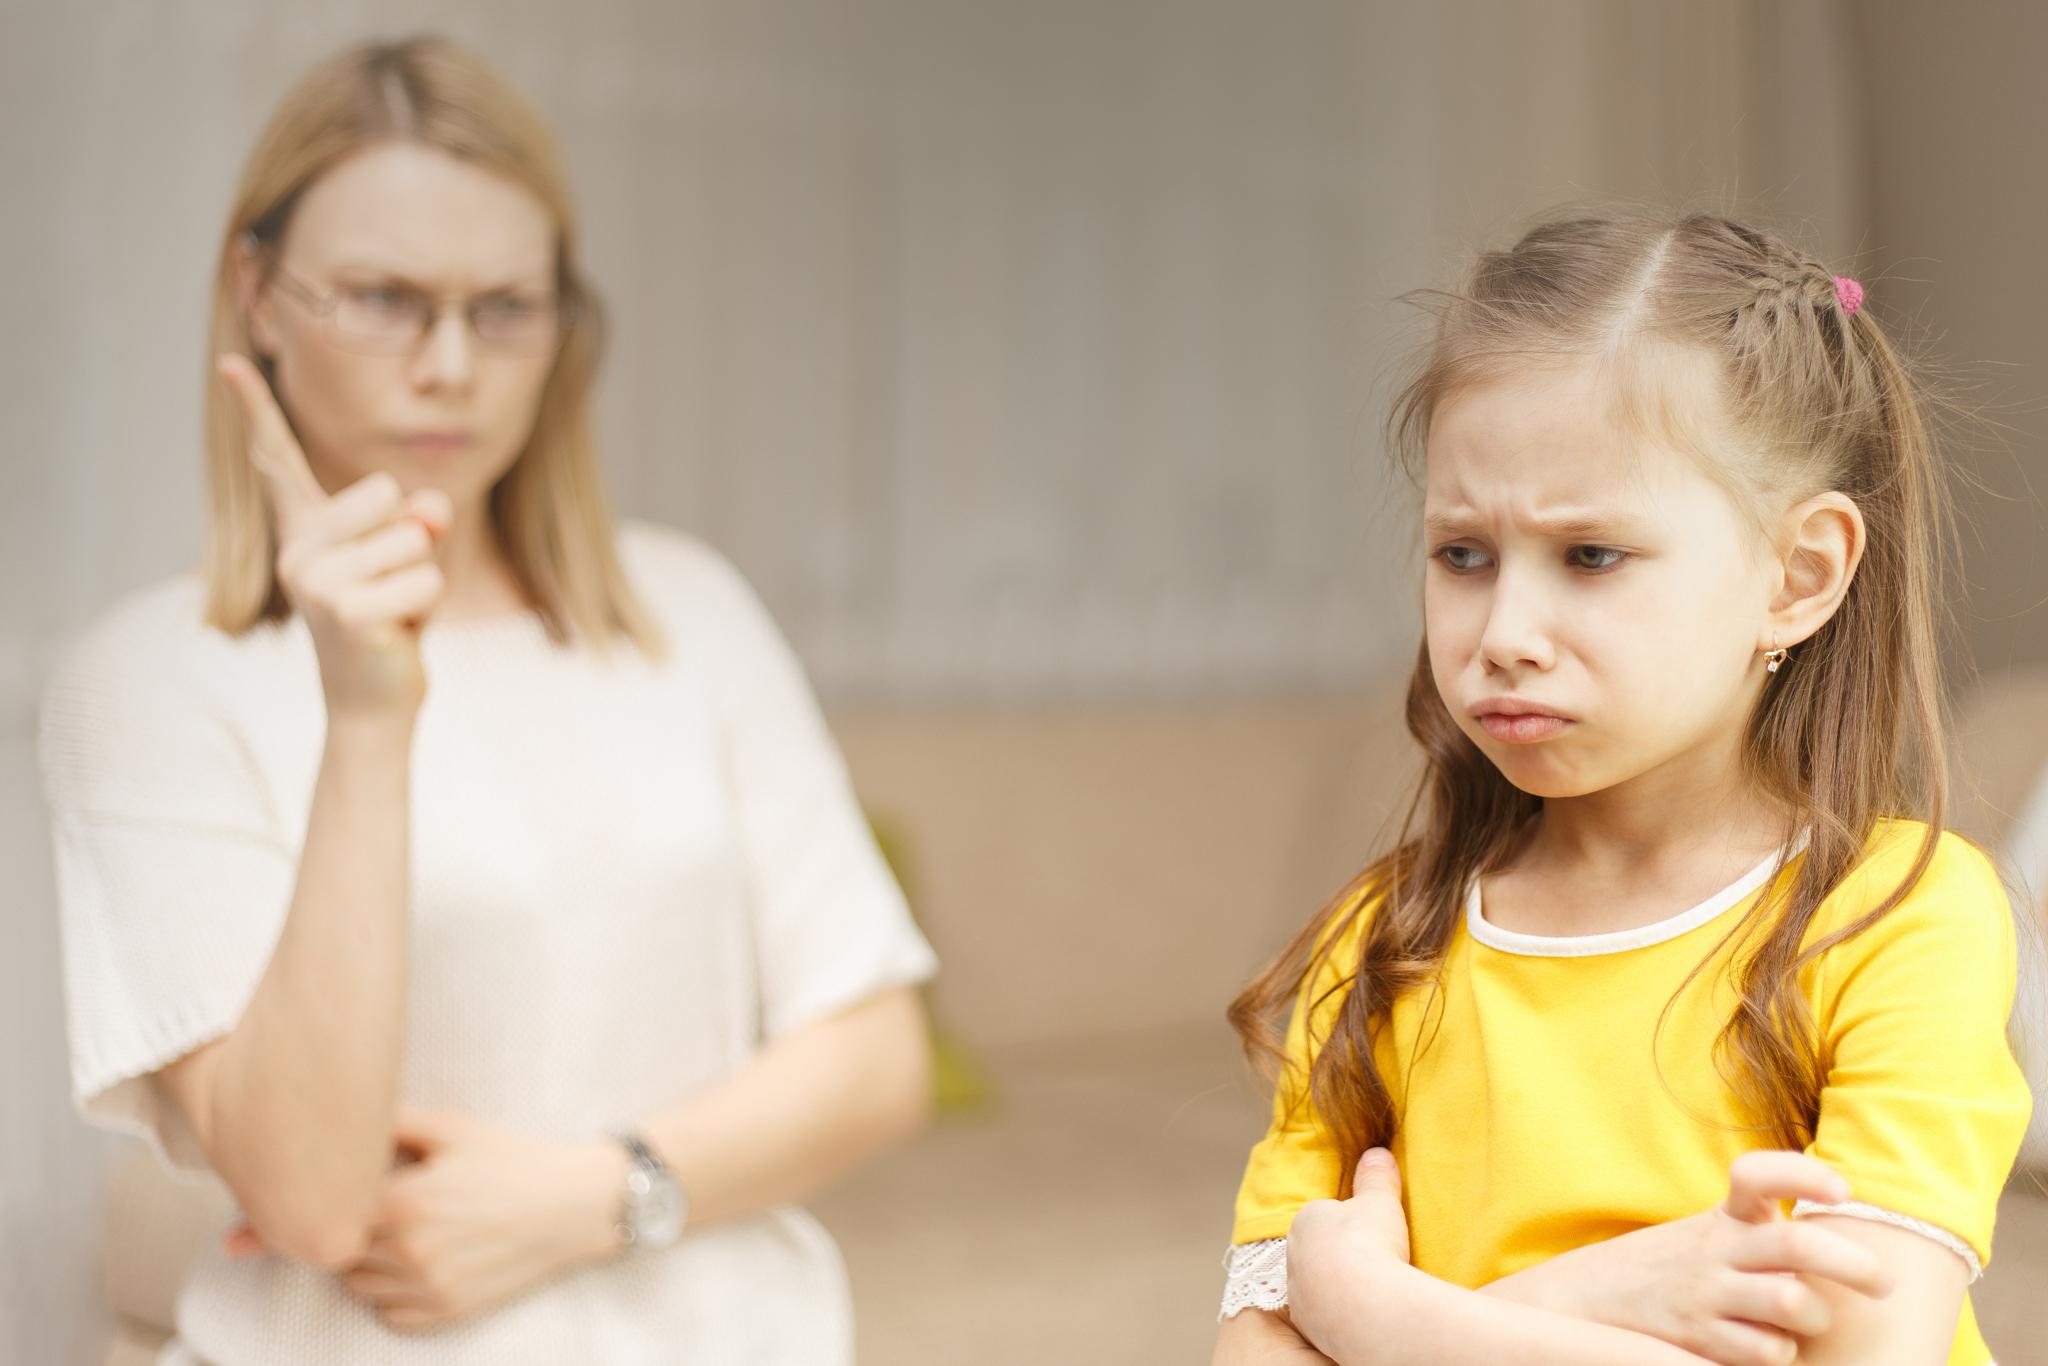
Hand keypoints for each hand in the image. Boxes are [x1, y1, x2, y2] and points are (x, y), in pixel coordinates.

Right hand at [217, 354, 451, 722]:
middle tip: (389, 586)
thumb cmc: (391, 621)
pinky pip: (426, 580)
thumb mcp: (411, 558)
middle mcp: (298, 548)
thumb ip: (424, 520)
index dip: (257, 408)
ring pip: (417, 539)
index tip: (231, 362)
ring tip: (392, 610)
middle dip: (413, 538)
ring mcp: (315, 579)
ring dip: (423, 578)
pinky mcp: (345, 610)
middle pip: (389, 493)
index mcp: (306, 529)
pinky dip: (427, 606)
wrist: (373, 700)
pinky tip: (397, 633)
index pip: (277, 460)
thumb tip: (432, 512)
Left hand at [222, 1106, 628, 1330]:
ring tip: (400, 1226)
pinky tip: (420, 1258)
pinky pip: (390, 1312)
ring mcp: (430, 1291)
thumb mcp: (453, 1128)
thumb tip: (333, 1123)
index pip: (321, 1219)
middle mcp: (410, 1254)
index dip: (274, 1228)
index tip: (232, 1238)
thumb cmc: (515, 1158)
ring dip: (361, 1262)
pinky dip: (389, 1292)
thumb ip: (388, 1126)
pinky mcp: (449, 1314)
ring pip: (359, 1285)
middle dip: (337, 1232)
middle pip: (336, 1254)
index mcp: (405, 1203)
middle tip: (364, 1208)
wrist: (579, 1203)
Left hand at [1284, 1148, 1411, 1350]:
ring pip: (1319, 1283)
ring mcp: (1298, 1292)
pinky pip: (1325, 1313)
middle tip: (1373, 1260)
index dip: (1351, 1223)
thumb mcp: (1380, 1200)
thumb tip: (1377, 1152)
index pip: (1325, 1216)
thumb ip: (1376, 1176)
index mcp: (1305, 1221)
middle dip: (1341, 1254)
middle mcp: (1293, 1256)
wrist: (1367, 1305)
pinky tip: (1363, 1310)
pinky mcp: (1308, 1323)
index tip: (1371, 1233)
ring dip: (1340, 1284)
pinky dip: (1341, 1311)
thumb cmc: (1370, 1244)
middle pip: (1319, 1250)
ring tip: (1372, 1287)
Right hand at [1491, 1151, 1893, 1365]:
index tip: (1841, 1190)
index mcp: (1724, 1217)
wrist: (1586, 1303)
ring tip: (1811, 1322)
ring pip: (1793, 1306)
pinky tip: (1766, 1348)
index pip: (1759, 1175)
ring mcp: (1705, 1297)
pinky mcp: (1698, 1342)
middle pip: (1799, 1247)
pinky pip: (1768, 1353)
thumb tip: (1850, 1243)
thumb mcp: (1711, 1235)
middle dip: (1855, 1265)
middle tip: (1883, 1283)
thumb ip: (1763, 1231)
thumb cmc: (1673, 1270)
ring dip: (1814, 1319)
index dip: (1804, 1176)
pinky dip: (1778, 1354)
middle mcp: (1716, 1251)